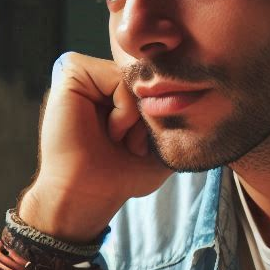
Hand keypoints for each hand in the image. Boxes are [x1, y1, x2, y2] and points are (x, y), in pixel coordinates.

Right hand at [19, 52, 172, 241]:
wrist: (86, 196)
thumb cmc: (119, 177)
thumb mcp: (161, 147)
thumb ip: (178, 119)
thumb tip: (196, 94)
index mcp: (114, 91)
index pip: (154, 82)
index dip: (159, 113)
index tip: (143, 148)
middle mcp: (98, 79)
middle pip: (146, 78)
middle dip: (150, 115)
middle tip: (134, 147)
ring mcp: (85, 75)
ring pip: (134, 78)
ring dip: (137, 116)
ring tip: (120, 141)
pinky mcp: (72, 73)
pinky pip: (117, 77)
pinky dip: (125, 110)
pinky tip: (112, 132)